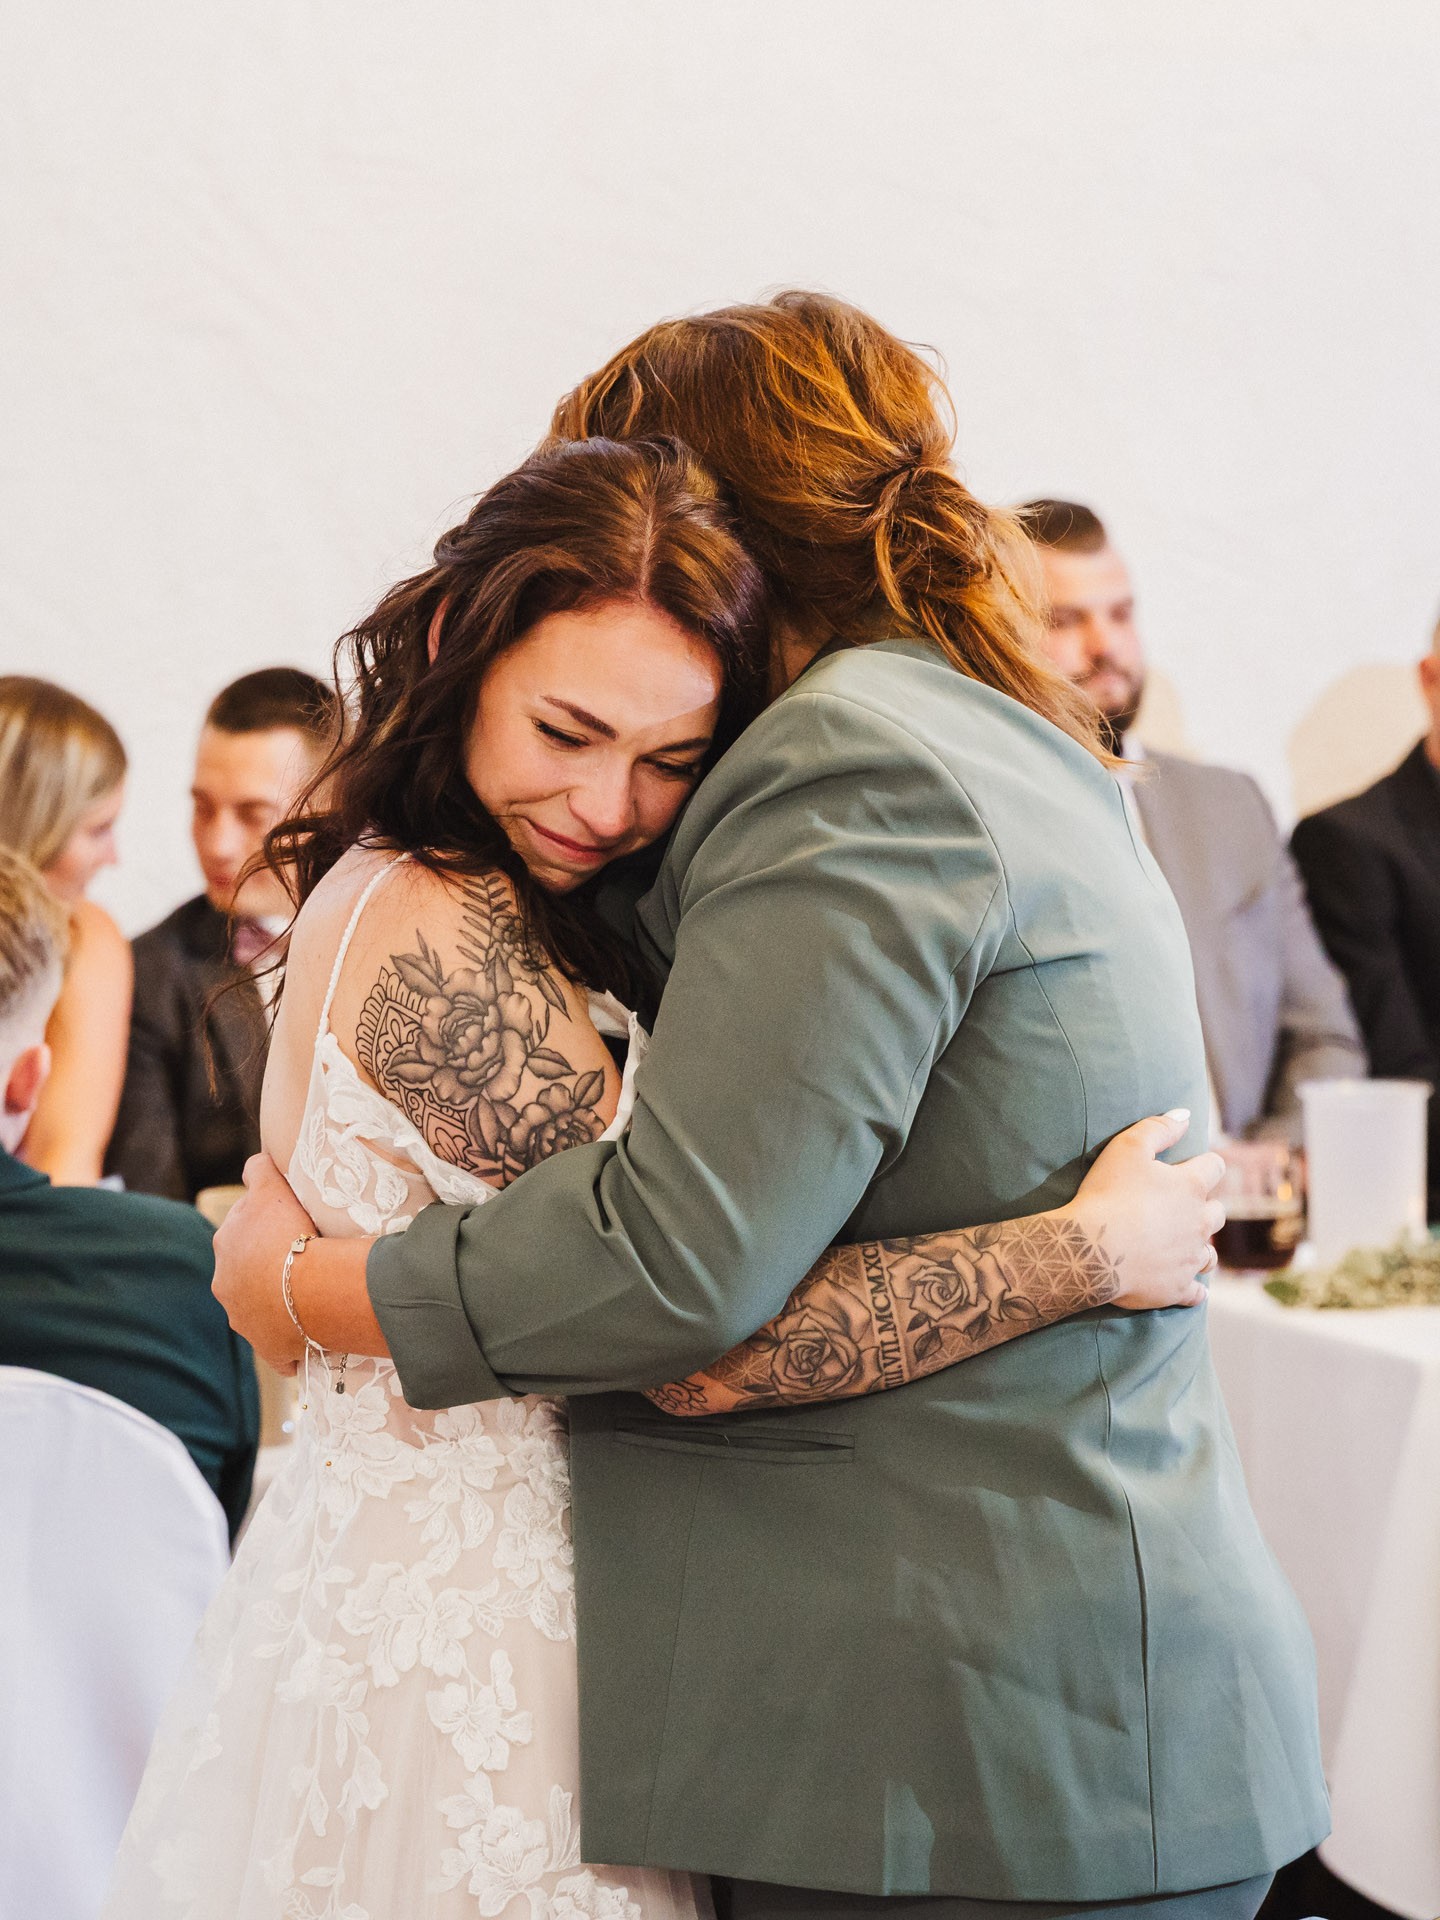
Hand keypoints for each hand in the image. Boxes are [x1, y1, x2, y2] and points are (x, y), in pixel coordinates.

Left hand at [212, 1153, 317, 1372]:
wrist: (309, 1289)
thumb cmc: (290, 1233)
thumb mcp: (271, 1189)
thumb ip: (259, 1171)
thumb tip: (257, 1163)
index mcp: (225, 1248)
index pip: (242, 1232)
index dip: (266, 1227)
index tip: (289, 1227)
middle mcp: (227, 1287)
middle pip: (247, 1273)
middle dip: (267, 1268)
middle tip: (303, 1259)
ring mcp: (247, 1321)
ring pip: (262, 1310)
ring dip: (280, 1304)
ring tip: (311, 1297)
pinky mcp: (270, 1349)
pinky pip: (283, 1348)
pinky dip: (294, 1343)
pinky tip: (313, 1335)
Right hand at [1067, 1109, 1224, 1310]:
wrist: (1090, 1250)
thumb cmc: (1106, 1194)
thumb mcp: (1126, 1147)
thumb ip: (1158, 1127)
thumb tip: (1185, 1114)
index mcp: (1191, 1187)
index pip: (1215, 1167)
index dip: (1206, 1164)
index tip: (1194, 1166)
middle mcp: (1199, 1223)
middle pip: (1218, 1213)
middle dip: (1205, 1208)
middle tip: (1184, 1207)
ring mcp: (1190, 1259)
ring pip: (1210, 1255)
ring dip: (1202, 1248)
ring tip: (1188, 1246)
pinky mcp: (1177, 1288)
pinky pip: (1197, 1293)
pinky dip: (1195, 1289)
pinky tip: (1192, 1288)